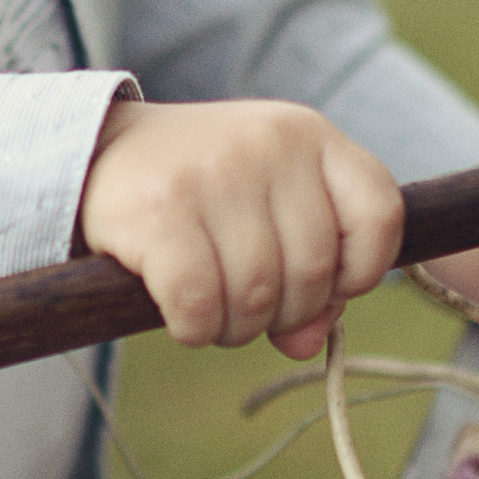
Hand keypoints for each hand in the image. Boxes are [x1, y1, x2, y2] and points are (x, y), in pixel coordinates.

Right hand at [76, 99, 404, 361]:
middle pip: (313, 272)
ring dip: (235, 326)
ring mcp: (213, 174)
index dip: (361, 271)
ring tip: (211, 305)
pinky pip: (200, 307)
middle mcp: (268, 144)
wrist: (98, 150)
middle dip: (284, 313)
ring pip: (258, 297)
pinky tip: (179, 311)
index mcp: (309, 135)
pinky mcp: (159, 212)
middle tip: (246, 305)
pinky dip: (194, 328)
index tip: (323, 286)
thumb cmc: (202, 191)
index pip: (380, 215)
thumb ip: (307, 271)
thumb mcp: (266, 207)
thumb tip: (309, 344)